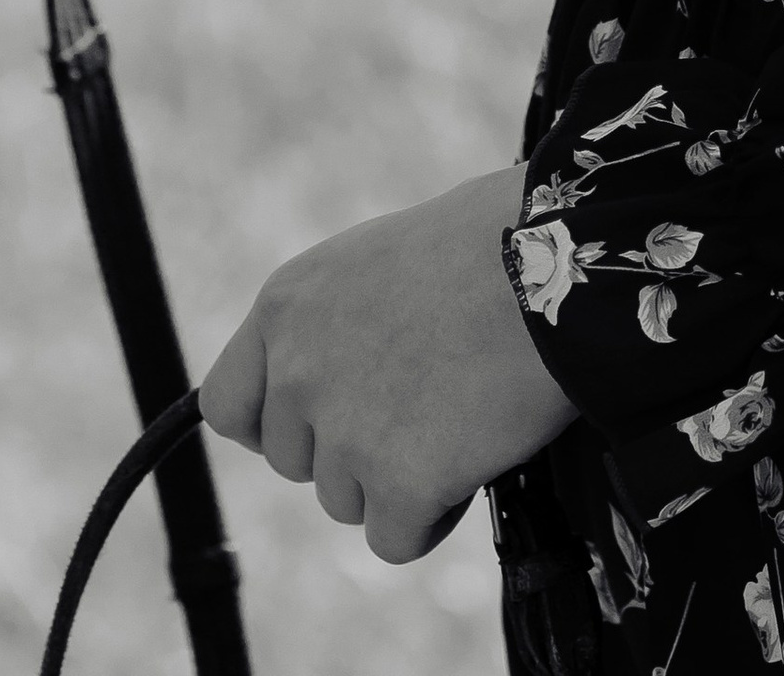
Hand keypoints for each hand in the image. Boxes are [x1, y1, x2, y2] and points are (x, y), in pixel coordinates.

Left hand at [199, 165, 575, 562]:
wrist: (556, 261)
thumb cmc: (485, 244)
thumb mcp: (374, 263)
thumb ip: (331, 328)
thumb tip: (327, 388)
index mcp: (285, 306)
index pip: (228, 406)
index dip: (273, 425)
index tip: (319, 425)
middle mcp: (297, 370)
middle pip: (297, 462)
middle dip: (352, 450)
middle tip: (420, 406)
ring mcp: (344, 430)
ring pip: (347, 502)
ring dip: (395, 480)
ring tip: (456, 417)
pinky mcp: (398, 481)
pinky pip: (395, 538)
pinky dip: (432, 515)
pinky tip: (471, 457)